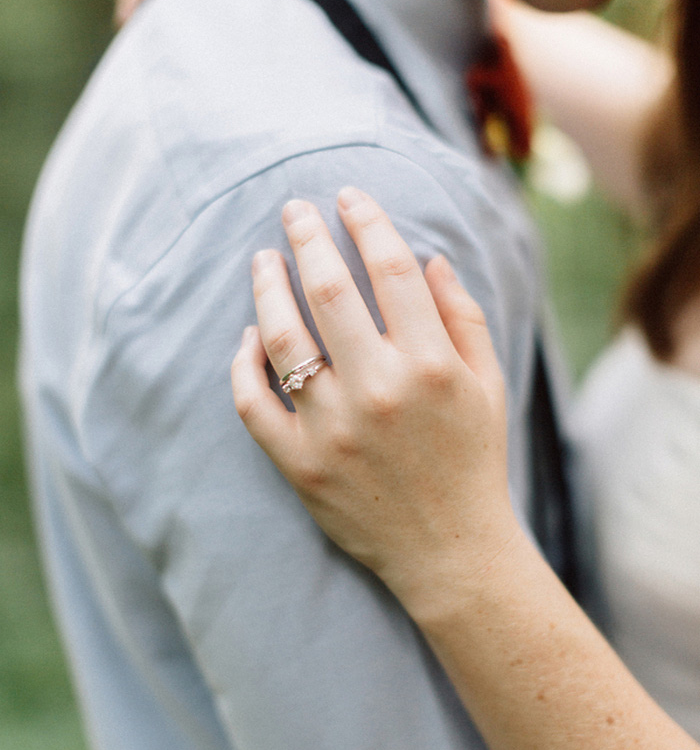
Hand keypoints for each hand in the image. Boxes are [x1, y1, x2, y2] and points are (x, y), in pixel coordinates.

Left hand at [231, 187, 518, 619]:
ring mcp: (334, 430)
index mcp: (432, 365)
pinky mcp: (301, 465)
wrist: (452, 552)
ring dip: (267, 287)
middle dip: (307, 237)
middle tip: (293, 209)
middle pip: (329, 290)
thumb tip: (428, 257)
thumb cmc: (474, 462)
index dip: (367, 222)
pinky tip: (248, 336)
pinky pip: (253, 403)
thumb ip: (462, 317)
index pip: (391, 270)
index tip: (349, 197)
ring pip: (282, 338)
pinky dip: (243, 364)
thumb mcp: (488, 386)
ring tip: (263, 260)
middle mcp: (380, 391)